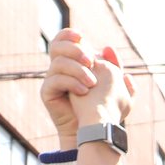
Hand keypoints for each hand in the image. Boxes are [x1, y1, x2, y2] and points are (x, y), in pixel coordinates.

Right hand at [41, 31, 135, 149]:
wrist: (93, 130)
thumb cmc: (104, 108)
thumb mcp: (116, 87)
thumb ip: (115, 67)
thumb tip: (108, 48)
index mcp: (73, 60)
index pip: (64, 39)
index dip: (70, 35)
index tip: (82, 38)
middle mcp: (60, 67)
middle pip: (56, 46)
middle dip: (75, 50)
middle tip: (91, 62)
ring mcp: (52, 79)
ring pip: (57, 62)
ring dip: (77, 69)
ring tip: (92, 83)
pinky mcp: (47, 92)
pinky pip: (55, 80)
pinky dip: (71, 83)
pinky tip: (84, 91)